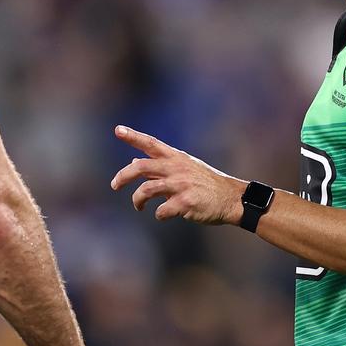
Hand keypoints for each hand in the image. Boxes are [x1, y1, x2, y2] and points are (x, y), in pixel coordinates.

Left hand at [110, 125, 243, 223]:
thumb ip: (159, 166)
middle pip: (140, 167)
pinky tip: (164, 215)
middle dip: (123, 176)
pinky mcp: (186, 202)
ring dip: (137, 201)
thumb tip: (132, 162)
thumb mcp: (184, 167)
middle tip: (114, 185)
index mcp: (176, 157)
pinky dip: (159, 214)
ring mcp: (181, 185)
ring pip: (146, 191)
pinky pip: (161, 211)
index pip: (151, 143)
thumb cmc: (205, 183)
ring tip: (139, 207)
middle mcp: (176, 168)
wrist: (231, 198)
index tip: (117, 130)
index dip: (133, 136)